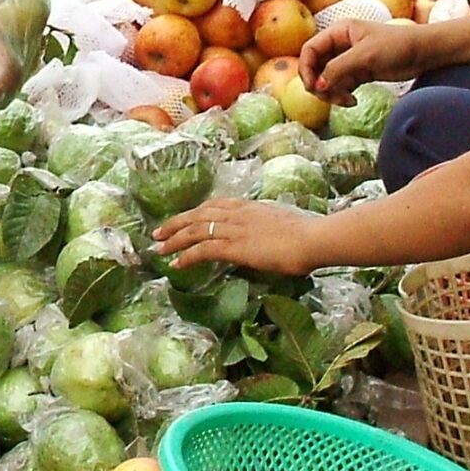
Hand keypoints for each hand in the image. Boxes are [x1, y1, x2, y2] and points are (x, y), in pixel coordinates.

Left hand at [154, 197, 325, 273]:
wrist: (312, 238)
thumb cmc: (306, 234)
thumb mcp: (282, 223)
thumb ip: (267, 227)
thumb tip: (265, 236)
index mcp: (248, 206)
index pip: (213, 206)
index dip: (194, 213)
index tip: (183, 219)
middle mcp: (236, 214)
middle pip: (197, 215)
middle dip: (175, 224)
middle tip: (157, 233)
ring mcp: (234, 229)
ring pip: (195, 231)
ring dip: (174, 240)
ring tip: (159, 249)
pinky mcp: (234, 247)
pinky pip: (203, 250)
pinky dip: (187, 256)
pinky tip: (176, 264)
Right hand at [299, 18, 424, 100]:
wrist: (424, 53)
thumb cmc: (396, 46)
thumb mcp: (364, 56)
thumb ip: (338, 69)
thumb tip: (317, 86)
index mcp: (338, 32)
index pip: (310, 50)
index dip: (306, 68)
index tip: (312, 87)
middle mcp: (340, 45)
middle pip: (315, 66)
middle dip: (319, 84)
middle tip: (328, 97)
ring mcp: (349, 60)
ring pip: (327, 79)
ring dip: (331, 93)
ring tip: (345, 100)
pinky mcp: (358, 73)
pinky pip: (340, 87)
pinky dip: (341, 96)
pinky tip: (353, 101)